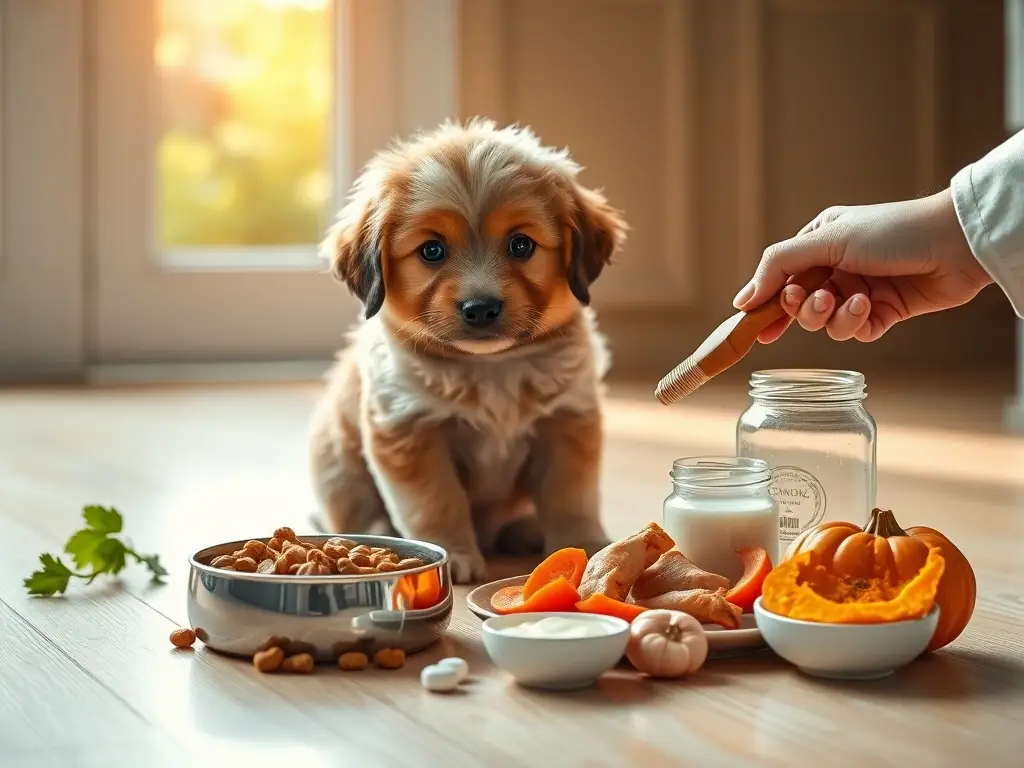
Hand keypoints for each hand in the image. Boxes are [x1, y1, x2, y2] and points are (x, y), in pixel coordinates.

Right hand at [731, 189, 993, 342]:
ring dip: (831, 318)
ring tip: (851, 301)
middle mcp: (836, 269)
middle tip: (816, 300)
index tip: (754, 323)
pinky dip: (855, 324)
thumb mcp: (825, 240)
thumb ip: (778, 267)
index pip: (779, 279)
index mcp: (818, 244)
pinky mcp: (882, 314)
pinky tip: (869, 307)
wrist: (954, 243)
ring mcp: (858, 293)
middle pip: (798, 306)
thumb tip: (741, 300)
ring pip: (824, 324)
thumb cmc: (891, 230)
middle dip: (803, 309)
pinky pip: (853, 333)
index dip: (765, 303)